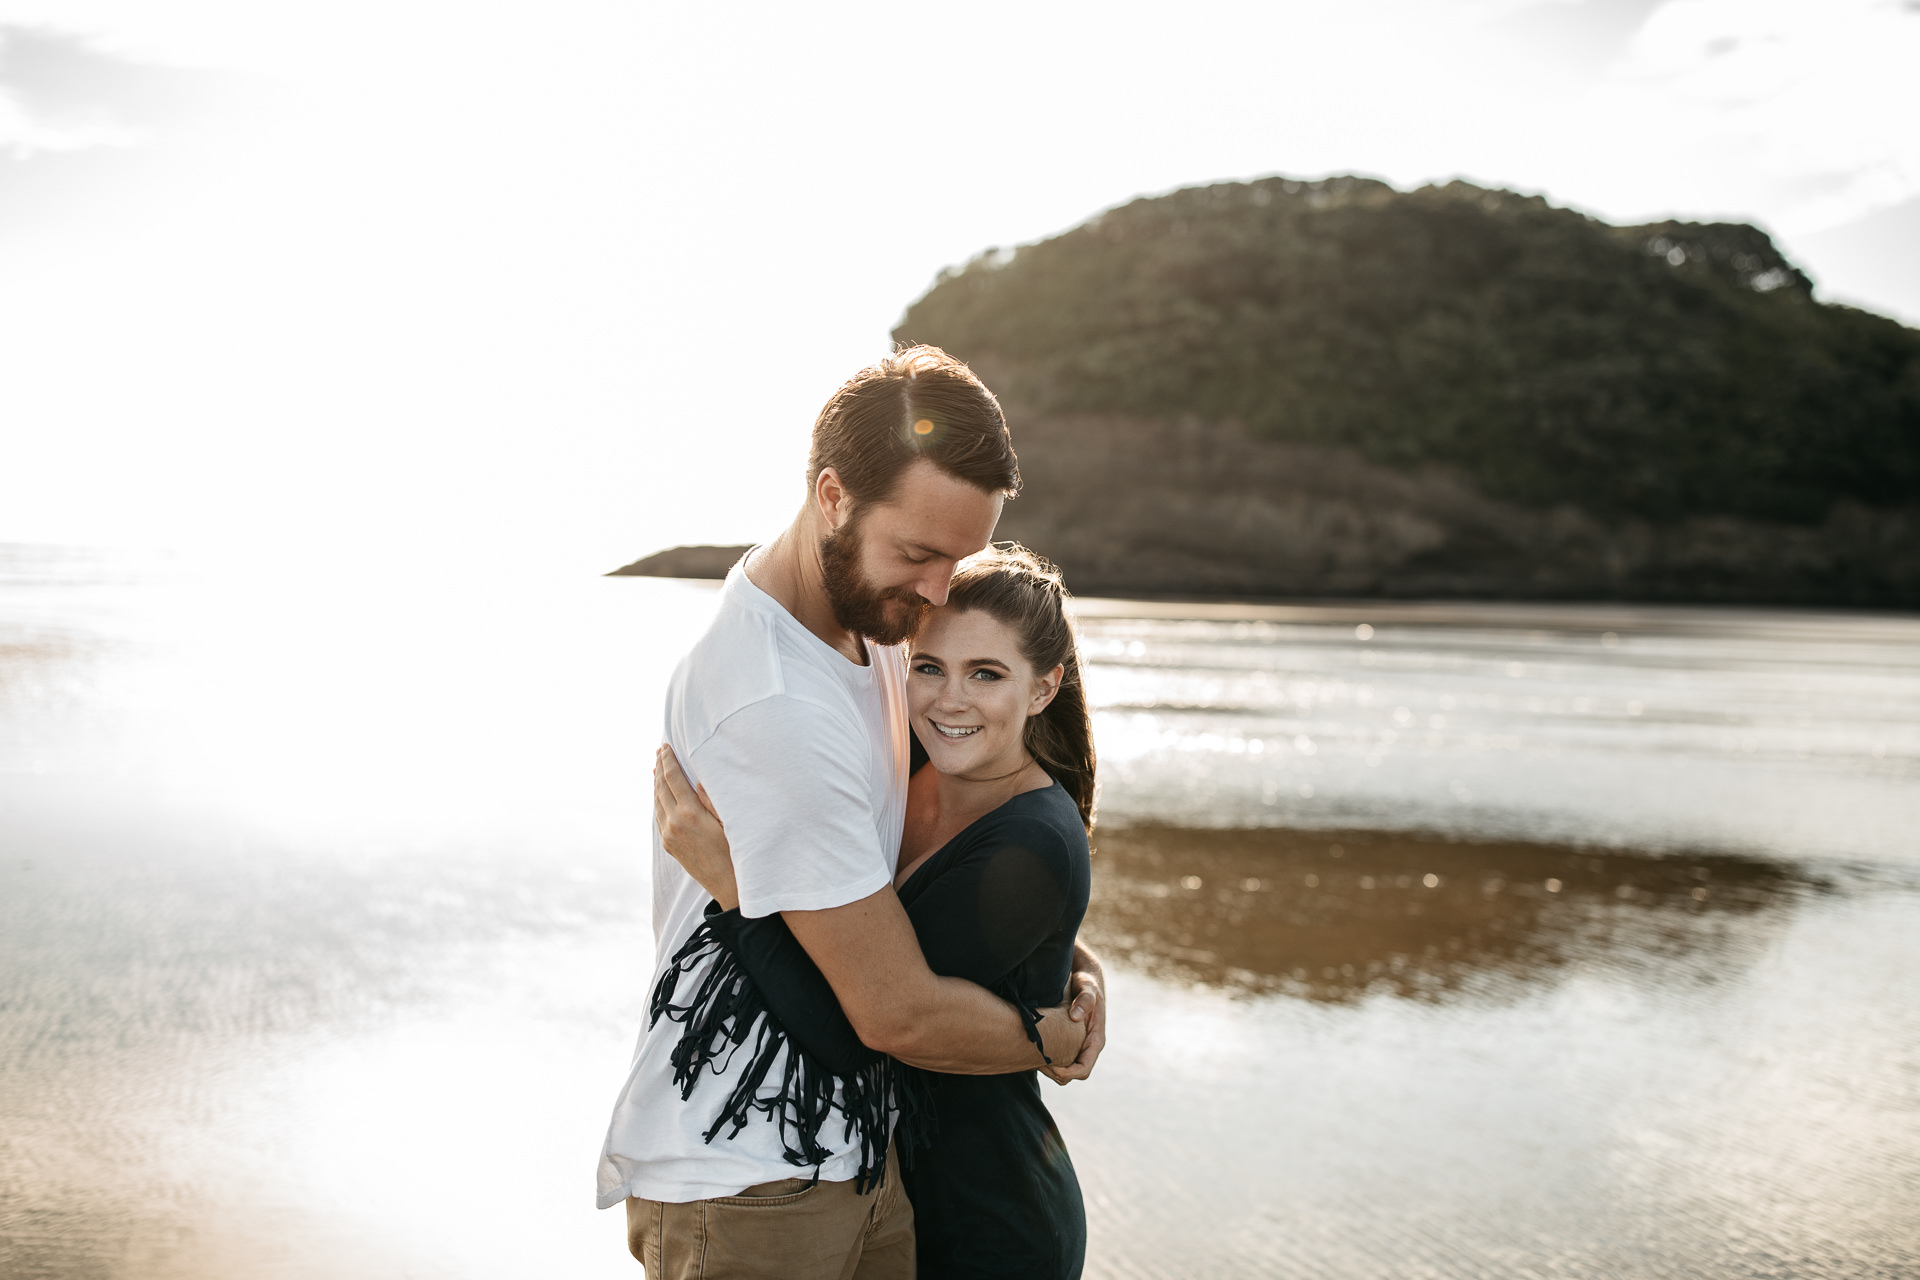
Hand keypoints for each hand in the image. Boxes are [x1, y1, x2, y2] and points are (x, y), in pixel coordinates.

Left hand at [653, 745, 740, 910]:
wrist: (728, 884)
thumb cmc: (736, 850)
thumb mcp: (729, 821)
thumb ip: (712, 798)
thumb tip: (699, 777)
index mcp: (689, 813)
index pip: (672, 778)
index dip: (668, 760)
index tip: (665, 746)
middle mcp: (674, 823)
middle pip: (660, 787)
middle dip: (659, 767)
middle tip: (660, 751)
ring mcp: (668, 835)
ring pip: (657, 802)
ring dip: (656, 782)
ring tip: (658, 768)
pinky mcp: (668, 845)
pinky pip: (659, 816)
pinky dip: (658, 799)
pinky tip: (662, 793)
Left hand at [1045, 945, 1105, 1083]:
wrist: (1083, 978)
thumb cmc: (1086, 983)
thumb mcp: (1088, 988)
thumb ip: (1085, 999)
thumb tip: (1076, 1016)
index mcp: (1095, 1040)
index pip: (1084, 1069)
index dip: (1069, 1073)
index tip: (1053, 1067)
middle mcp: (1087, 1047)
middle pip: (1074, 1074)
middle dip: (1057, 1074)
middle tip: (1037, 1063)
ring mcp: (1078, 1045)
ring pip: (1065, 1070)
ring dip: (1050, 1069)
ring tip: (1033, 1057)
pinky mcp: (1069, 1041)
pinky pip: (1059, 1059)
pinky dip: (1048, 1060)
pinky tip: (1034, 1049)